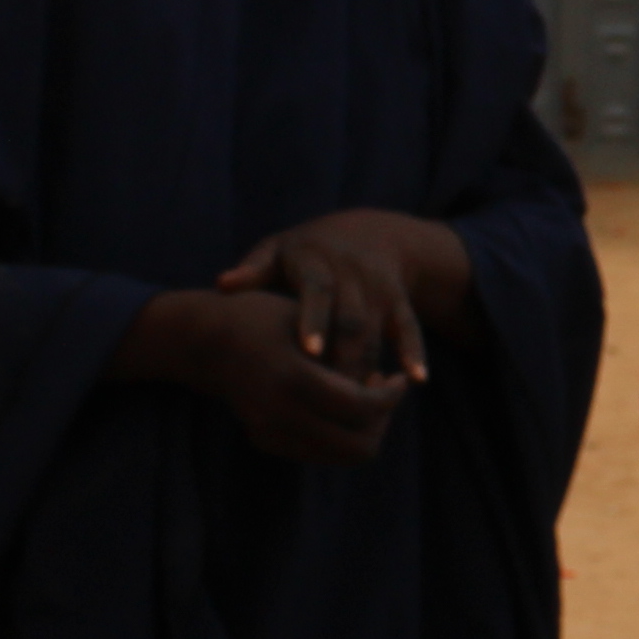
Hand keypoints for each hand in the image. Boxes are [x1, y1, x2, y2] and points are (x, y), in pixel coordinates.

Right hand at [180, 290, 415, 465]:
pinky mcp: (265, 442)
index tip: (400, 378)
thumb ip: (345, 352)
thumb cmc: (264, 316)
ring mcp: (270, 434)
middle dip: (382, 421)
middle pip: (357, 445)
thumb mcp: (307, 319)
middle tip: (387, 392)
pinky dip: (338, 436)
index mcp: (294, 378)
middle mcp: (279, 415)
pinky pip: (318, 453)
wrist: (207, 340)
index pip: (362, 406)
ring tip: (366, 396)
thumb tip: (379, 384)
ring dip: (363, 431)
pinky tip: (340, 404)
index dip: (391, 396)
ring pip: (341, 456)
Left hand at [216, 208, 451, 385]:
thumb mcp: (276, 252)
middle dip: (345, 357)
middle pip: (352, 320)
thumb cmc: (304, 253)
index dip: (315, 320)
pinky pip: (409, 327)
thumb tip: (222, 284)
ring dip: (371, 367)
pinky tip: (417, 379)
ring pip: (377, 332)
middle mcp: (352, 274)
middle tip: (333, 397)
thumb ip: (252, 270)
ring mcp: (379, 289)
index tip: (309, 351)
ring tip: (361, 406)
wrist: (367, 232)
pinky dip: (414, 352)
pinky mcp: (399, 302)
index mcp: (316, 262)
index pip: (318, 291)